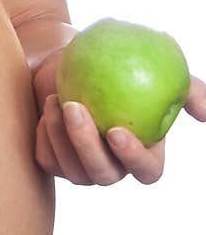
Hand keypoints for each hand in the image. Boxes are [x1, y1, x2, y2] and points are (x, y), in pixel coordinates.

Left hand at [32, 46, 205, 185]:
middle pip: (104, 175)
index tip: (117, 130)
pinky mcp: (53, 160)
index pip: (147, 171)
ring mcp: (81, 167)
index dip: (134, 158)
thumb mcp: (160, 68)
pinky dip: (44, 137)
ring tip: (57, 99)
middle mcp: (113, 166)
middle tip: (76, 108)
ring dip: (62, 136)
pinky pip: (47, 160)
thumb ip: (189, 89)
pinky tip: (45, 110)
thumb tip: (205, 114)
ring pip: (73, 171)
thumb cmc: (120, 62)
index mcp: (142, 153)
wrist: (70, 59)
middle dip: (87, 146)